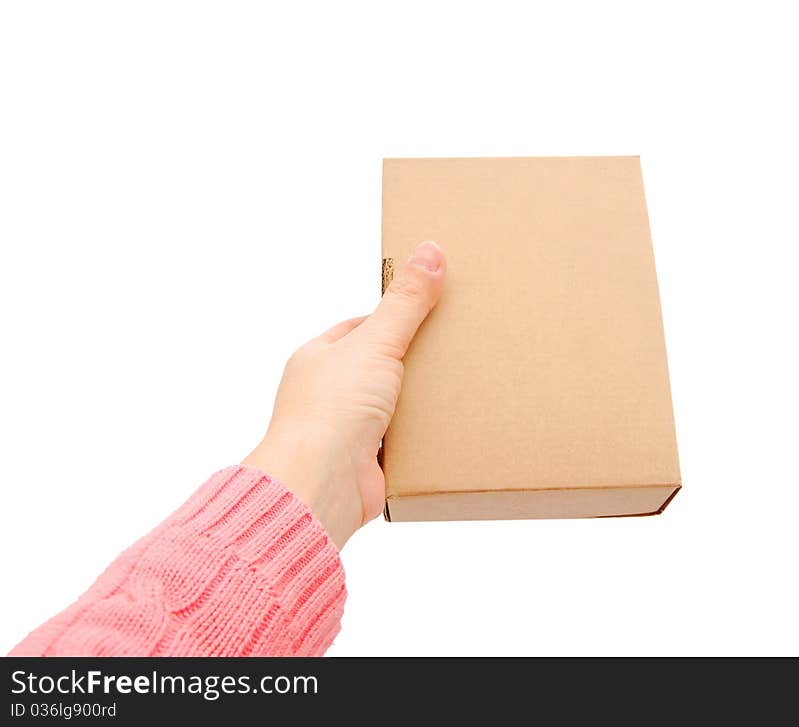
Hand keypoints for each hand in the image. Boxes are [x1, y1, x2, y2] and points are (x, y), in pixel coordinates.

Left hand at [243, 241, 445, 546]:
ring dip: (419, 403)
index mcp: (319, 358)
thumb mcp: (375, 344)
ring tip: (461, 386)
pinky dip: (422, 438)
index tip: (430, 309)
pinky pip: (402, 443)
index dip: (395, 317)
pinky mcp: (368, 462)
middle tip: (454, 348)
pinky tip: (449, 428)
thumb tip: (429, 251)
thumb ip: (405, 303)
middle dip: (413, 362)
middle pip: (380, 367)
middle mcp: (329, 393)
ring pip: (393, 406)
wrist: (322, 484)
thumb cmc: (330, 411)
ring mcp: (347, 429)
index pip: (361, 327)